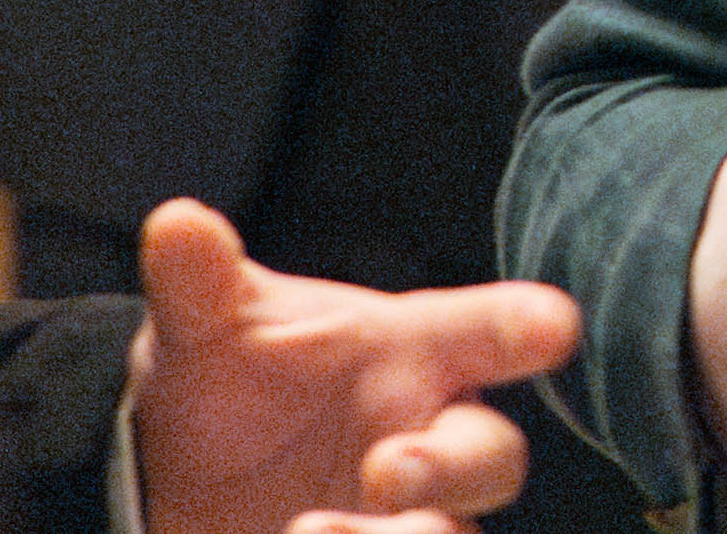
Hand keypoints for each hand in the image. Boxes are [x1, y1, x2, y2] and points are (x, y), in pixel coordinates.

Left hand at [126, 193, 581, 533]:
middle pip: (493, 456)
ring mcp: (407, 513)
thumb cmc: (228, 375)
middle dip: (454, 467)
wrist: (174, 471)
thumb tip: (174, 223)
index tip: (553, 326)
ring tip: (311, 532)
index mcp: (411, 354)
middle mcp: (425, 436)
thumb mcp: (205, 325)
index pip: (487, 332)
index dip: (526, 327)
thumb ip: (200, 280)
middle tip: (388, 471)